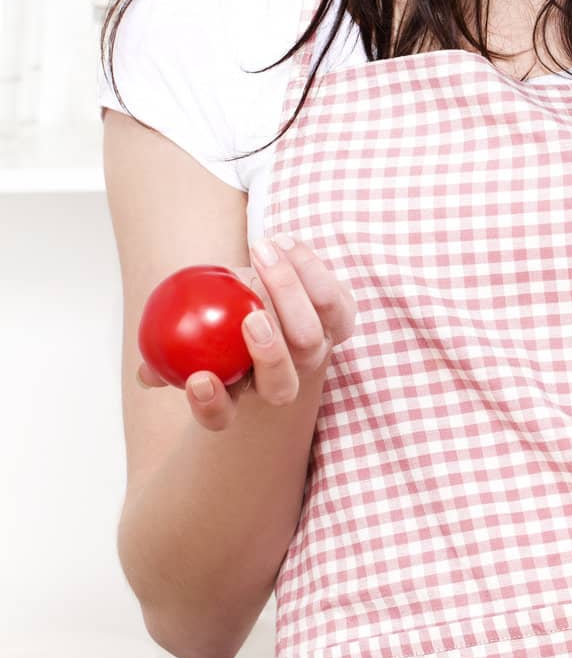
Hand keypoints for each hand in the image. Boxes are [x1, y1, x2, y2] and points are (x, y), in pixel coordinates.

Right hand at [137, 236, 356, 431]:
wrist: (262, 289)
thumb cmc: (218, 316)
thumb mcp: (189, 331)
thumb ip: (165, 351)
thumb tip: (146, 371)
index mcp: (238, 393)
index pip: (222, 415)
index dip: (211, 405)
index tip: (198, 378)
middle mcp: (283, 380)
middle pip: (282, 385)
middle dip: (269, 355)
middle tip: (251, 317)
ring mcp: (315, 352)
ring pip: (311, 339)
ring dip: (288, 294)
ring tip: (261, 253)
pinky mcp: (339, 320)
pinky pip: (334, 300)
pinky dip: (310, 269)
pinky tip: (282, 242)